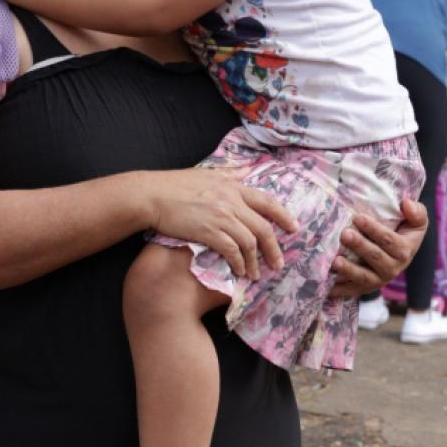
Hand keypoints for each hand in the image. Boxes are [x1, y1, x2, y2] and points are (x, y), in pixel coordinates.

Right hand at [140, 169, 298, 280]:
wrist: (152, 195)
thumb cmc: (174, 185)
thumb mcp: (206, 173)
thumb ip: (229, 175)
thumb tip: (246, 172)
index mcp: (233, 186)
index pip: (267, 201)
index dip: (283, 216)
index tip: (294, 228)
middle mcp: (231, 201)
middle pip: (263, 227)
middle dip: (274, 248)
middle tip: (278, 264)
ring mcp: (221, 216)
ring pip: (250, 242)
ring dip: (255, 262)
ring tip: (256, 274)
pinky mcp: (209, 231)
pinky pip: (232, 251)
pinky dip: (239, 263)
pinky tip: (239, 272)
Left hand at [329, 198, 427, 297]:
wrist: (399, 254)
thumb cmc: (404, 231)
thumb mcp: (417, 221)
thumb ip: (417, 212)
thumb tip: (407, 204)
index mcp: (404, 251)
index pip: (389, 240)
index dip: (374, 229)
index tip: (358, 217)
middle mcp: (393, 269)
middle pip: (375, 257)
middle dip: (360, 246)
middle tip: (344, 234)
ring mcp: (377, 280)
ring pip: (364, 277)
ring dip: (349, 270)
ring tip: (335, 260)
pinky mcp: (364, 288)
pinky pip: (351, 290)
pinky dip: (339, 289)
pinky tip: (326, 284)